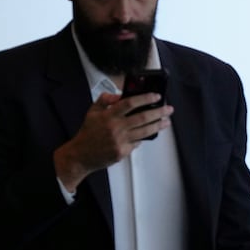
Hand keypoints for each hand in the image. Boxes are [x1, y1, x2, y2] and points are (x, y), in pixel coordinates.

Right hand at [53, 91, 172, 191]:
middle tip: (168, 109)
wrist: (81, 155)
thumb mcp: (93, 111)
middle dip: (159, 112)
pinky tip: (148, 133)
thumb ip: (106, 99)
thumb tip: (120, 94)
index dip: (145, 98)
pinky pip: (137, 142)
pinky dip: (143, 137)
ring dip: (158, 125)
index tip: (156, 96)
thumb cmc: (88, 132)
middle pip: (143, 118)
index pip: (130, 103)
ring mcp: (120, 141)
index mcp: (108, 116)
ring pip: (145, 131)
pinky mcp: (123, 152)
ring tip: (166, 121)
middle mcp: (115, 128)